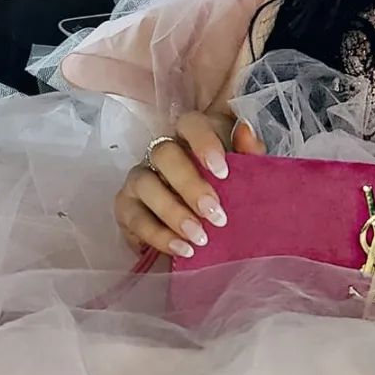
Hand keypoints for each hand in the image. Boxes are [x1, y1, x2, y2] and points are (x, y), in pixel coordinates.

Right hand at [113, 111, 265, 258]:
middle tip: (216, 214)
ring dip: (173, 213)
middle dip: (190, 185)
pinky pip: (134, 219)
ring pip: (145, 185)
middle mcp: (160, 152)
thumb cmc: (225, 188)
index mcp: (191, 136)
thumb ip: (248, 151)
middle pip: (164, 154)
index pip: (191, 125)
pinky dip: (158, 236)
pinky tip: (182, 249)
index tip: (223, 172)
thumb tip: (246, 130)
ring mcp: (139, 178)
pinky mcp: (126, 207)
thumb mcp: (243, 170)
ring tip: (200, 238)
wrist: (202, 223)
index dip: (204, 144)